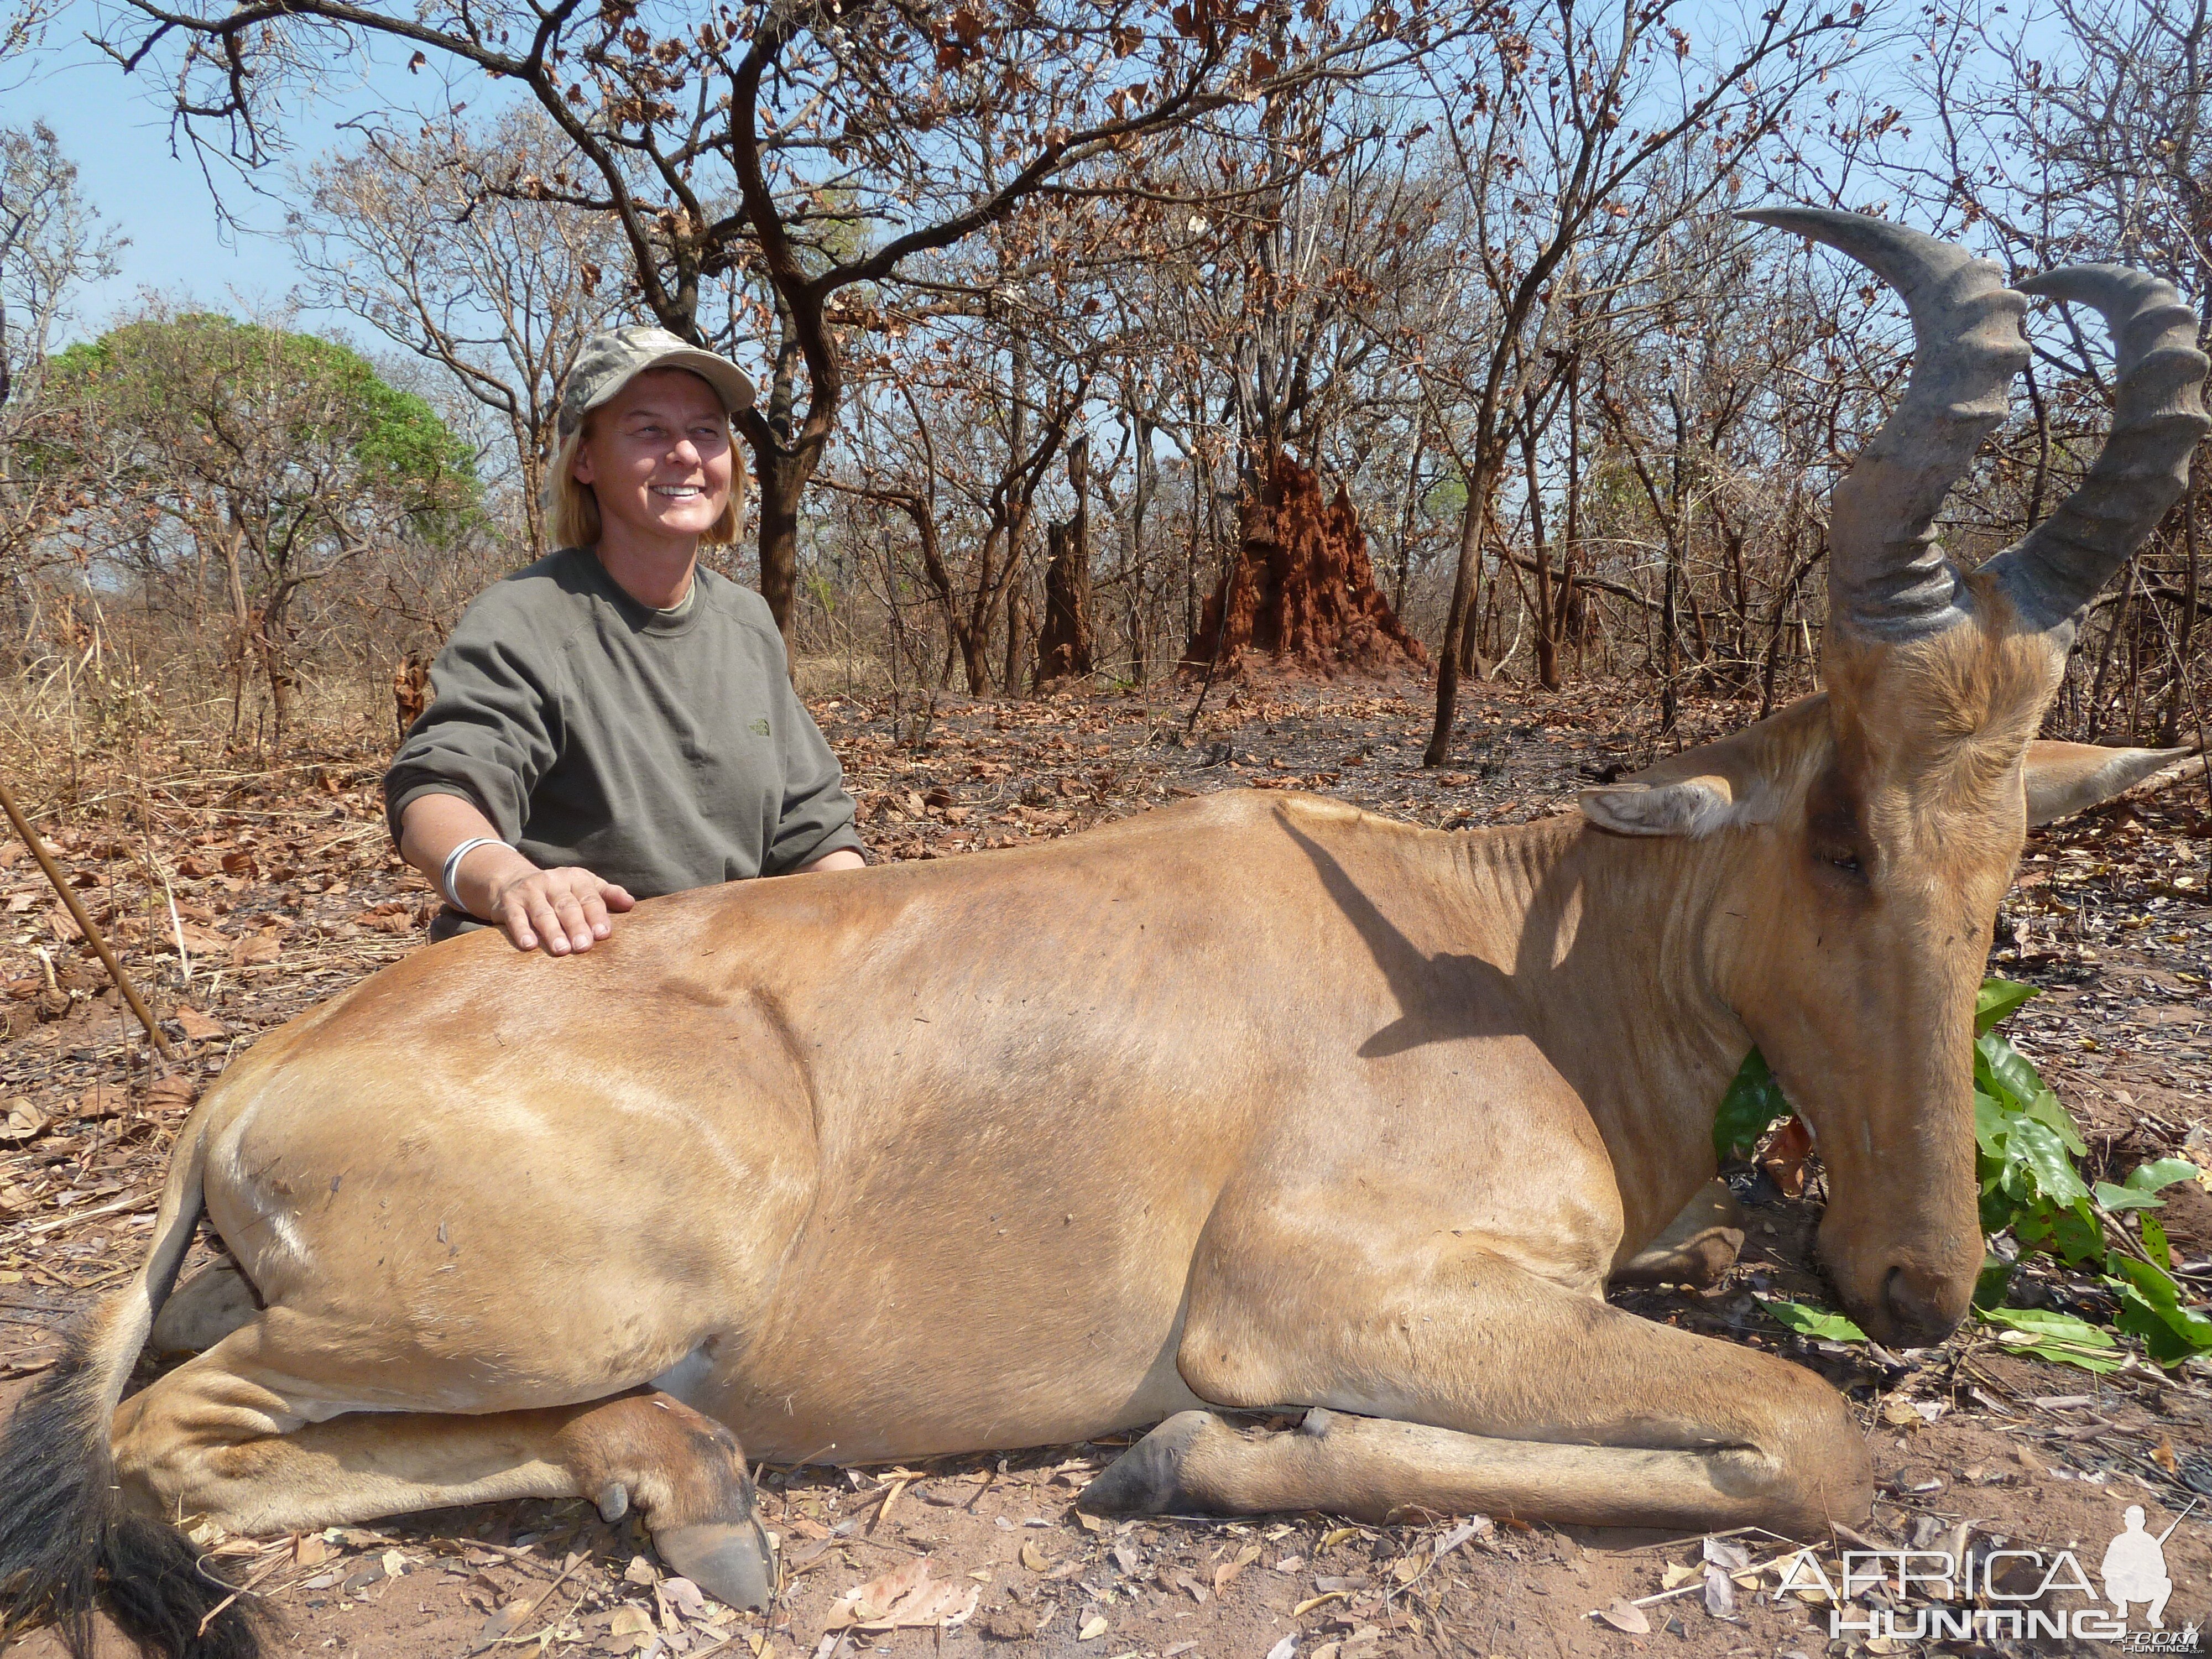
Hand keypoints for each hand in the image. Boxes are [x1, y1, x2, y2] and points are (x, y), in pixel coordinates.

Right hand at [483, 861, 635, 955]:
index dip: (596, 915)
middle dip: (576, 926)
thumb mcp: (584, 886)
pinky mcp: (509, 903)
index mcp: (575, 878)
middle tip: (584, 947)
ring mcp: (530, 892)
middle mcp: (553, 882)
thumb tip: (631, 904)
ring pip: (543, 913)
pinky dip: (522, 931)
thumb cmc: (558, 891)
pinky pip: (516, 917)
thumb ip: (608, 895)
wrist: (511, 881)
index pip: (589, 897)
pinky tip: (529, 945)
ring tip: (561, 950)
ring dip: (552, 931)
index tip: (603, 934)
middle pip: (567, 906)